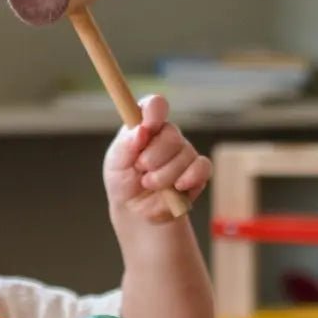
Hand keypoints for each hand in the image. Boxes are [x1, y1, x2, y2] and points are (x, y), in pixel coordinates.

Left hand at [104, 95, 211, 222]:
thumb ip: (126, 144)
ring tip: (149, 184)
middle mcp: (167, 135)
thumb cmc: (123, 182)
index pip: (155, 106)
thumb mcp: (115, 163)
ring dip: (164, 176)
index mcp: (146, 125)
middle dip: (153, 158)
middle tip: (140, 170)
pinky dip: (190, 178)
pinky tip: (177, 187)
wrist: (135, 211)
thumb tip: (141, 130)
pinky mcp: (197, 173)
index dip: (154, 112)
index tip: (147, 128)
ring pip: (184, 156)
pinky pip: (202, 168)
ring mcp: (184, 153)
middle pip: (172, 135)